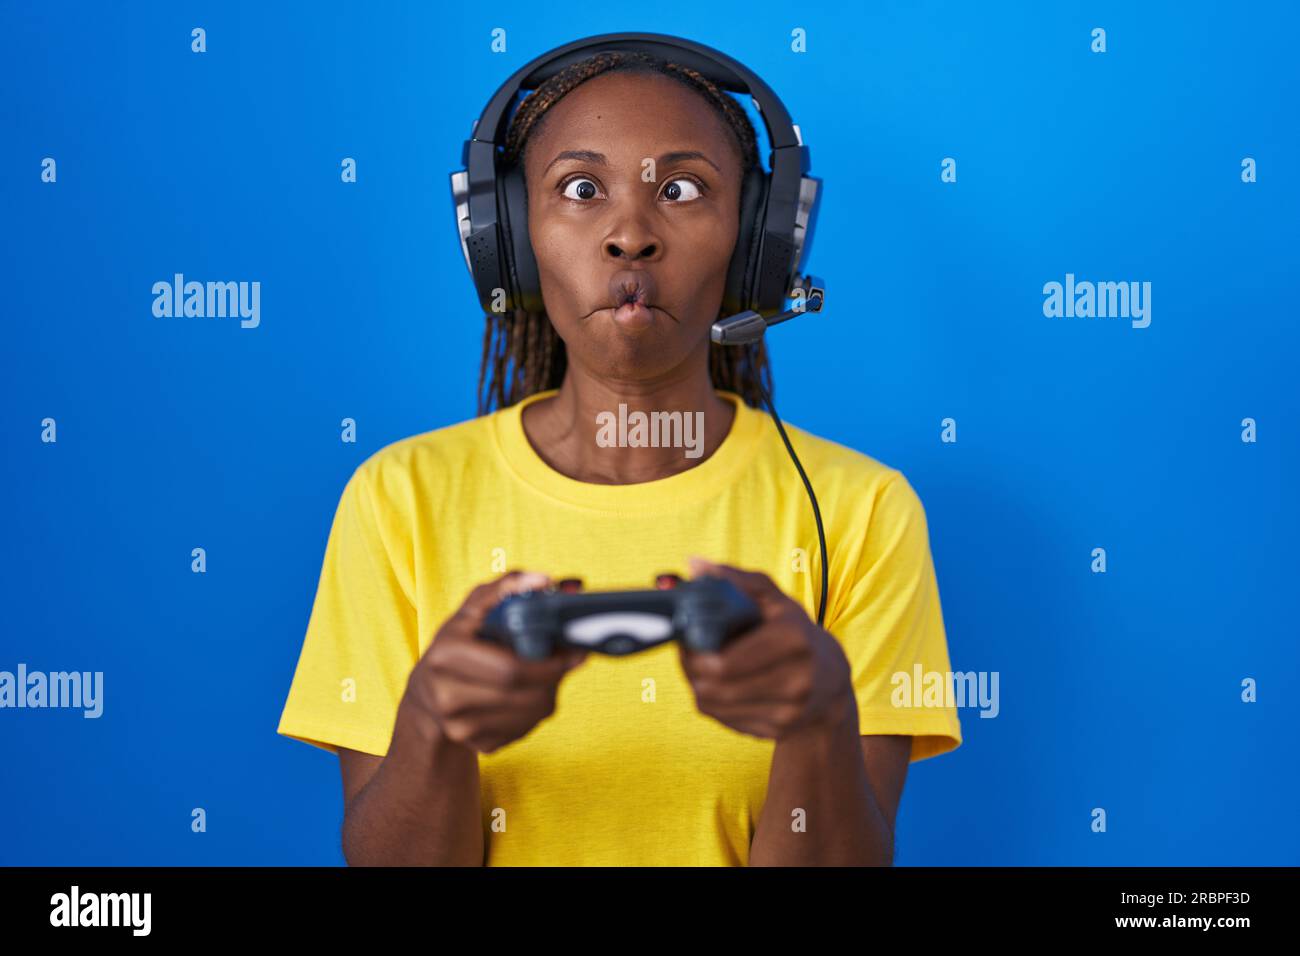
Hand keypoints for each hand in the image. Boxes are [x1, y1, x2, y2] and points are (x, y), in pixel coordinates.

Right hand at [400, 571, 587, 753]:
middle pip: (525, 694)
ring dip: (550, 693)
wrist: (427, 695)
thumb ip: (507, 587)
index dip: (550, 662)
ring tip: (547, 675)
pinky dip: (536, 712)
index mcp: (445, 656)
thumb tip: (545, 580)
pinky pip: (525, 730)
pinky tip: (527, 694)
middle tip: (570, 660)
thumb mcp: (473, 609)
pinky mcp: (477, 745)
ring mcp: (461, 727)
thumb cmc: (458, 643)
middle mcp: (447, 696)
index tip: (574, 650)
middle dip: (555, 677)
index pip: (511, 668)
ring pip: (531, 715)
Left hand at [678, 557, 854, 739]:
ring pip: (714, 705)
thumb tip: (694, 564)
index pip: (724, 662)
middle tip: (688, 652)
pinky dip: (714, 702)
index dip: (693, 651)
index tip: (687, 636)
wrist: (831, 681)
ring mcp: (788, 711)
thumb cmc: (795, 632)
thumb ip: (736, 579)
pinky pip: (725, 720)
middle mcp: (796, 679)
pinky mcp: (778, 730)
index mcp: (793, 639)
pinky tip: (721, 685)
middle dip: (691, 668)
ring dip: (698, 685)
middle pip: (715, 686)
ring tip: (701, 666)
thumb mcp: (773, 599)